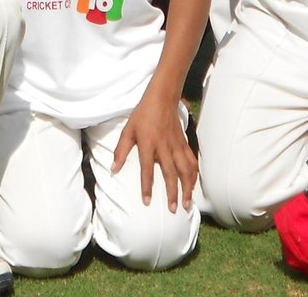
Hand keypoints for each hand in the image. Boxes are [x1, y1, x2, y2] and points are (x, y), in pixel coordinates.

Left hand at [114, 96, 195, 211]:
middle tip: (173, 209)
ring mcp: (176, 145)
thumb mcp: (128, 130)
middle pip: (170, 173)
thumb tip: (113, 170)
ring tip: (188, 203)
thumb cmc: (142, 115)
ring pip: (185, 170)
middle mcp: (164, 146)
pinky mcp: (184, 143)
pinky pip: (191, 162)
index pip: (147, 169)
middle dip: (172, 193)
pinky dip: (194, 175)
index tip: (147, 202)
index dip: (147, 186)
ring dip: (187, 188)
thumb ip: (121, 151)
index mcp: (148, 143)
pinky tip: (194, 185)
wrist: (162, 98)